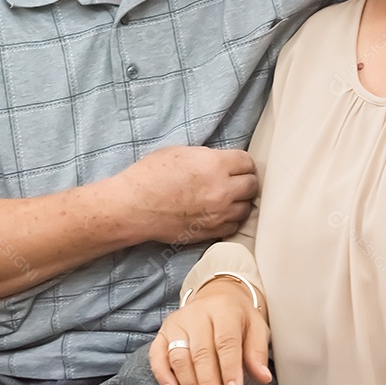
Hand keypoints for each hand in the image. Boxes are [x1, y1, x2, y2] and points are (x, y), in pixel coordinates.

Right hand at [116, 146, 257, 244]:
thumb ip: (207, 157)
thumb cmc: (149, 176)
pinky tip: (222, 213)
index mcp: (214, 165)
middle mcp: (221, 190)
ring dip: (240, 202)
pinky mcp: (210, 232)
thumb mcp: (180, 152)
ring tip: (230, 198)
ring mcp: (217, 214)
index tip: (238, 165)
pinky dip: (231, 219)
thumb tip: (222, 163)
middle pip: (252, 185)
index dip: (242, 163)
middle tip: (236, 181)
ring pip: (246, 208)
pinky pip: (234, 226)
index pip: (247, 162)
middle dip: (245, 181)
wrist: (133, 207)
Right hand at [149, 278, 271, 384]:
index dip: (229, 369)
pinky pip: (157, 355)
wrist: (216, 297)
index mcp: (223, 309)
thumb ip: (257, 352)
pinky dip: (163, 375)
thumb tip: (263, 377)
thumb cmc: (238, 318)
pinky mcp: (163, 332)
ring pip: (179, 357)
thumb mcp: (256, 328)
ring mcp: (177, 322)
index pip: (225, 341)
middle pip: (201, 353)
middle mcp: (197, 314)